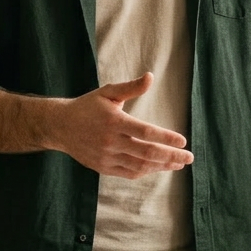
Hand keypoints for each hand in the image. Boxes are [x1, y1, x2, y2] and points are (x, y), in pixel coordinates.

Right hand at [47, 72, 192, 178]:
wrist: (60, 126)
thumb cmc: (88, 106)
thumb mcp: (108, 92)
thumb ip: (131, 87)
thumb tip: (151, 77)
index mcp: (114, 121)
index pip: (146, 132)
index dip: (166, 138)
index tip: (183, 141)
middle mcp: (111, 141)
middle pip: (147, 152)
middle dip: (171, 156)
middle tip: (189, 157)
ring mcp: (107, 157)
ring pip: (140, 166)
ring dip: (162, 166)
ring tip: (178, 163)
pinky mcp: (103, 167)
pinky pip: (130, 173)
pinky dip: (147, 171)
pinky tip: (159, 167)